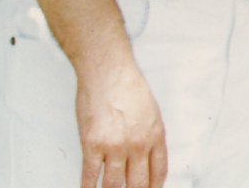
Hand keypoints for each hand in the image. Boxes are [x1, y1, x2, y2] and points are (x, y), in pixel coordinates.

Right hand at [75, 61, 166, 187]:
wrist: (108, 72)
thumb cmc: (128, 87)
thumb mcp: (152, 112)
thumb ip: (151, 137)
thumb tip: (146, 159)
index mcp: (155, 136)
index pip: (159, 173)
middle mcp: (138, 144)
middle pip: (138, 183)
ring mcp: (115, 146)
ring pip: (114, 185)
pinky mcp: (92, 145)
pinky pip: (90, 176)